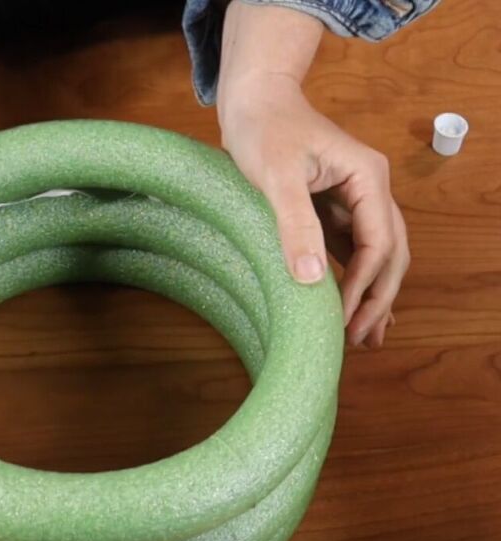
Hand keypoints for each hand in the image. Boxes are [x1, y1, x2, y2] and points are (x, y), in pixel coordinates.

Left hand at [217, 2, 409, 346]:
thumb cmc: (263, 129)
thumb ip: (296, 224)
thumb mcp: (277, 176)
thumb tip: (314, 280)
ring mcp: (352, 199)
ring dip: (370, 292)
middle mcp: (369, 189)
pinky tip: (347, 302)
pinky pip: (349, 248)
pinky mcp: (330, 207)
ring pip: (373, 254)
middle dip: (378, 297)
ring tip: (363, 335)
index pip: (378, 243)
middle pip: (389, 252)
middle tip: (360, 339)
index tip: (345, 321)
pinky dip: (351, 276)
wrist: (252, 99)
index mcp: (367, 179)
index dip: (365, 285)